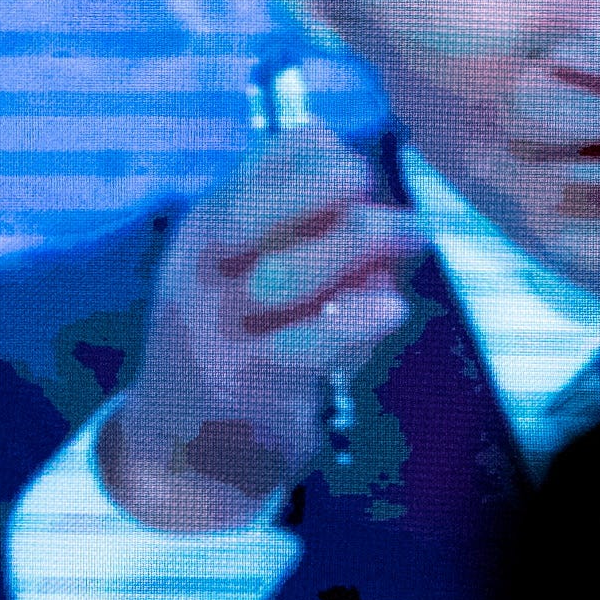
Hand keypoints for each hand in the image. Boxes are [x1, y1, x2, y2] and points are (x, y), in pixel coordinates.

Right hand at [101, 127, 421, 530]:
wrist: (184, 447)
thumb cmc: (234, 343)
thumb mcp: (245, 275)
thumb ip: (300, 237)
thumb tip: (376, 203)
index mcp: (201, 235)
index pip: (252, 169)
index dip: (309, 152)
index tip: (352, 156)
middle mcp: (198, 275)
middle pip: (256, 211)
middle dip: (326, 186)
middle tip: (380, 189)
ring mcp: (218, 332)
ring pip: (288, 274)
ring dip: (359, 247)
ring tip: (415, 234)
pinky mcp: (249, 385)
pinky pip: (309, 345)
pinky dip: (356, 322)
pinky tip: (392, 309)